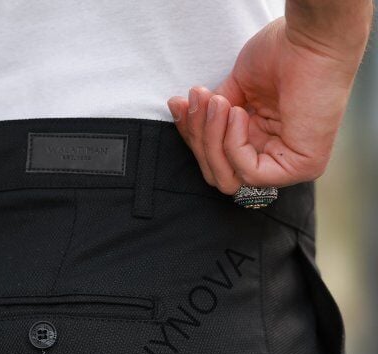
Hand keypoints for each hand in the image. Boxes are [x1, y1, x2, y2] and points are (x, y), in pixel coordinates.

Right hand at [167, 16, 366, 194]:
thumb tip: (180, 114)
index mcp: (262, 141)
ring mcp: (290, 165)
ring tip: (219, 103)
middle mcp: (276, 156)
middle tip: (198, 100)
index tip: (181, 104)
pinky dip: (235, 144)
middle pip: (219, 175)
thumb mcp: (234, 89)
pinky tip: (240, 113)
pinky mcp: (302, 166)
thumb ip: (213, 115)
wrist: (310, 37)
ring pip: (230, 179)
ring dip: (214, 139)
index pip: (216, 160)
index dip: (194, 136)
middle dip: (200, 139)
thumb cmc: (282, 52)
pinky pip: (250, 173)